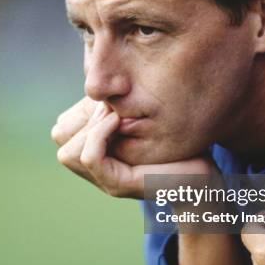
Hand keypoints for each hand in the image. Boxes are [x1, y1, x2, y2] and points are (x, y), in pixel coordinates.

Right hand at [51, 97, 215, 199]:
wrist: (204, 174)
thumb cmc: (179, 142)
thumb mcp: (141, 115)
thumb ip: (117, 105)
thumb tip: (98, 78)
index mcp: (98, 150)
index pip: (63, 127)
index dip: (82, 109)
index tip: (110, 101)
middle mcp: (97, 168)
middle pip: (60, 136)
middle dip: (83, 116)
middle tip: (112, 109)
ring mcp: (105, 180)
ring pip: (67, 151)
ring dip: (91, 126)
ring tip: (116, 116)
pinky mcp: (118, 186)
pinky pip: (89, 157)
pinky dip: (98, 135)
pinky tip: (117, 122)